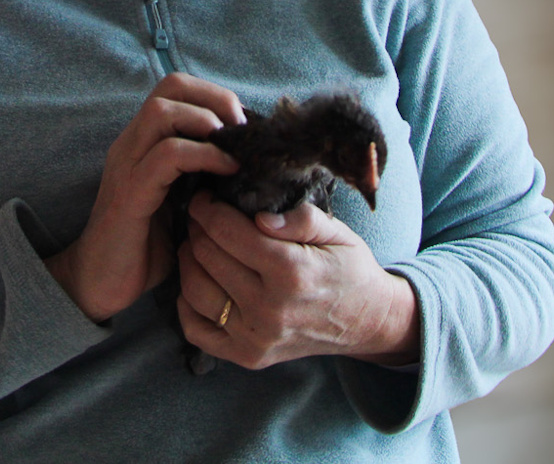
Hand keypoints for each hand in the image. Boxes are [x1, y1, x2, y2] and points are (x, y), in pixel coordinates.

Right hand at [44, 74, 241, 322]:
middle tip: (242, 131)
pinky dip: (203, 155)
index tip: (243, 125)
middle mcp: (131, 144)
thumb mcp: (178, 203)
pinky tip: (225, 171)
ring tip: (234, 148)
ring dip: (208, 121)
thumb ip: (200, 177)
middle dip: (216, 99)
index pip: (176, 87)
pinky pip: (167, 156)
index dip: (215, 95)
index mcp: (142, 142)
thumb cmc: (143, 247)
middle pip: (171, 86)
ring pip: (163, 111)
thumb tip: (247, 164)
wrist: (100, 284)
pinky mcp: (130, 193)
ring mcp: (127, 165)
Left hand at [176, 195, 419, 368]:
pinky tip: (199, 281)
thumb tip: (260, 218)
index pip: (226, 230)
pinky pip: (197, 329)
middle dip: (197, 229)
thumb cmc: (349, 269)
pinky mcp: (248, 356)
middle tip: (201, 218)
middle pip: (207, 256)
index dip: (207, 208)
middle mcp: (270, 308)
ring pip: (195, 290)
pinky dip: (187, 303)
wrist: (366, 321)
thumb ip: (301, 218)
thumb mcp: (337, 232)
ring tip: (198, 245)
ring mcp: (256, 337)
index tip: (205, 198)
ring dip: (189, 261)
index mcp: (291, 271)